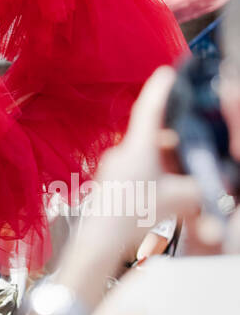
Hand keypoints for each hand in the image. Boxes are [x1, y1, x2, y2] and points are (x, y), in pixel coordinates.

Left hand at [77, 67, 200, 261]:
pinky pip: (135, 171)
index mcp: (138, 147)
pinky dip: (151, 175)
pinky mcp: (110, 184)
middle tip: (188, 140)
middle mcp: (122, 152)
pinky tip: (161, 193)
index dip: (161, 88)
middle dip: (172, 137)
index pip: (150, 108)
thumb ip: (199, 190)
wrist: (98, 242)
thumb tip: (215, 184)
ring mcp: (113, 168)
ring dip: (162, 161)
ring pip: (144, 155)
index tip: (168, 72)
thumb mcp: (177, 201)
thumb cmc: (131, 217)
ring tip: (178, 175)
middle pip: (151, 134)